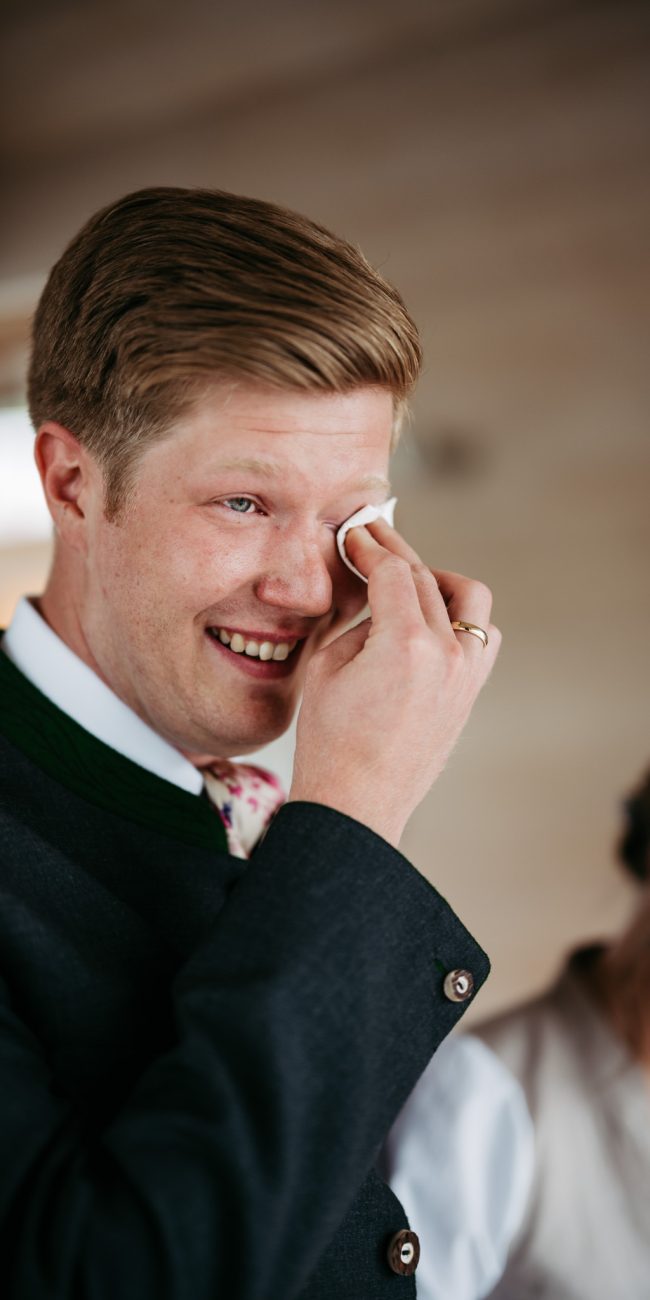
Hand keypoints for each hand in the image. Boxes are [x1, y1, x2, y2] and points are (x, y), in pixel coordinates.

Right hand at [288, 519, 500, 847]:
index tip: (354, 533)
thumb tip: (376, 598)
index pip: (393, 572)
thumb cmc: (331, 742)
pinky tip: (430, 620)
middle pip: (426, 578)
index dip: (369, 546)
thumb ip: (357, 621)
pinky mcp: (470, 693)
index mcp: (406, 645)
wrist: (358, 802)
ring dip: (438, 580)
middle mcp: (446, 655)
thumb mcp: (326, 667)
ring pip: (469, 599)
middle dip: (395, 553)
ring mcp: (465, 675)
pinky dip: (460, 617)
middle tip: (372, 538)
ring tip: (407, 581)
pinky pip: (480, 636)